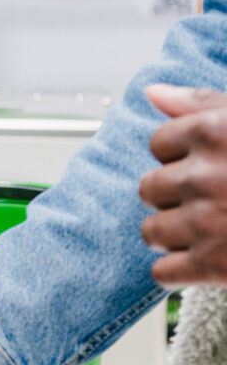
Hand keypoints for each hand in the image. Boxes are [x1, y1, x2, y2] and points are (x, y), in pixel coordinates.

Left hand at [140, 85, 226, 285]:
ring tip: (212, 230)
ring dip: (175, 235)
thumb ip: (204, 104)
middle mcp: (206, 175)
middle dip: (175, 197)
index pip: (158, 144)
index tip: (213, 164)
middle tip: (215, 201)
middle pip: (149, 189)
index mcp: (215, 132)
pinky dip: (180, 271)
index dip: (184, 156)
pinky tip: (209, 261)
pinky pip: (162, 272)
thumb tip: (151, 92)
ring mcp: (208, 222)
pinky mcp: (214, 265)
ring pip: (151, 231)